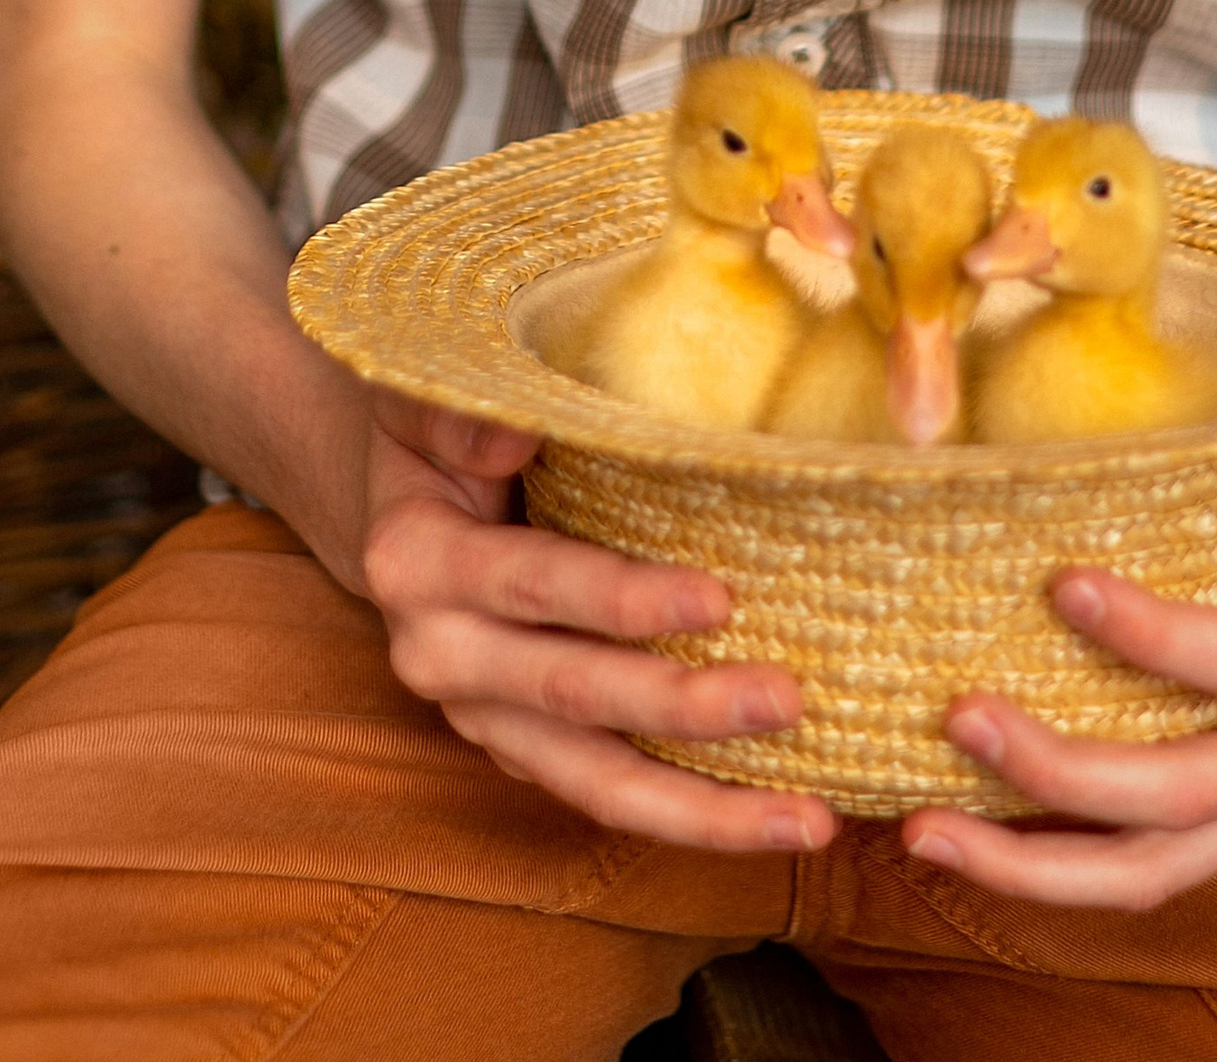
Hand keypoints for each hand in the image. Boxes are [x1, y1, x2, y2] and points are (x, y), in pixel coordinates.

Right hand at [355, 390, 837, 854]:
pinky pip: (612, 796)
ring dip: (705, 809)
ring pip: (597, 785)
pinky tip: (778, 818)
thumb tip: (514, 434)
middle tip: (787, 699)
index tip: (720, 599)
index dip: (622, 600)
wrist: (410, 497)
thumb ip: (466, 415)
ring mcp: (486, 719)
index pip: (534, 582)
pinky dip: (694, 816)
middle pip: (575, 694)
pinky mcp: (527, 752)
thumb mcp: (434, 397)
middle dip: (684, 708)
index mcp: (416, 563)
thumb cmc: (446, 427)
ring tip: (806, 819)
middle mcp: (440, 656)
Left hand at [902, 419, 1216, 907]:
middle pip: (1183, 798)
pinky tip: (965, 845)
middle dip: (1064, 772)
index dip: (1157, 638)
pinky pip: (1149, 870)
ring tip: (923, 833)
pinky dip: (1053, 872)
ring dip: (1035, 864)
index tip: (1062, 585)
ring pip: (1155, 869)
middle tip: (959, 714)